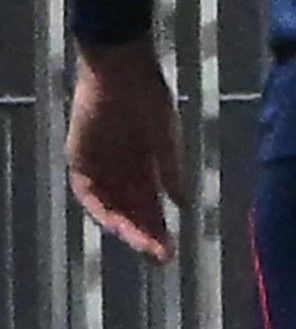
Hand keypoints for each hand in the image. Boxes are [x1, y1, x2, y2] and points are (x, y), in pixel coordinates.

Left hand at [68, 38, 183, 261]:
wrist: (120, 73)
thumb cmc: (148, 98)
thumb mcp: (166, 138)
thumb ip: (170, 170)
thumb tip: (181, 202)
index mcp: (144, 165)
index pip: (151, 205)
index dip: (161, 227)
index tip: (174, 250)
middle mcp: (121, 171)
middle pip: (132, 212)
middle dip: (147, 234)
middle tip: (162, 256)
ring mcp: (100, 167)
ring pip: (112, 208)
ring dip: (127, 228)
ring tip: (144, 244)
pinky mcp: (80, 161)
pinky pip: (89, 194)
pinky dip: (103, 209)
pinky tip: (119, 221)